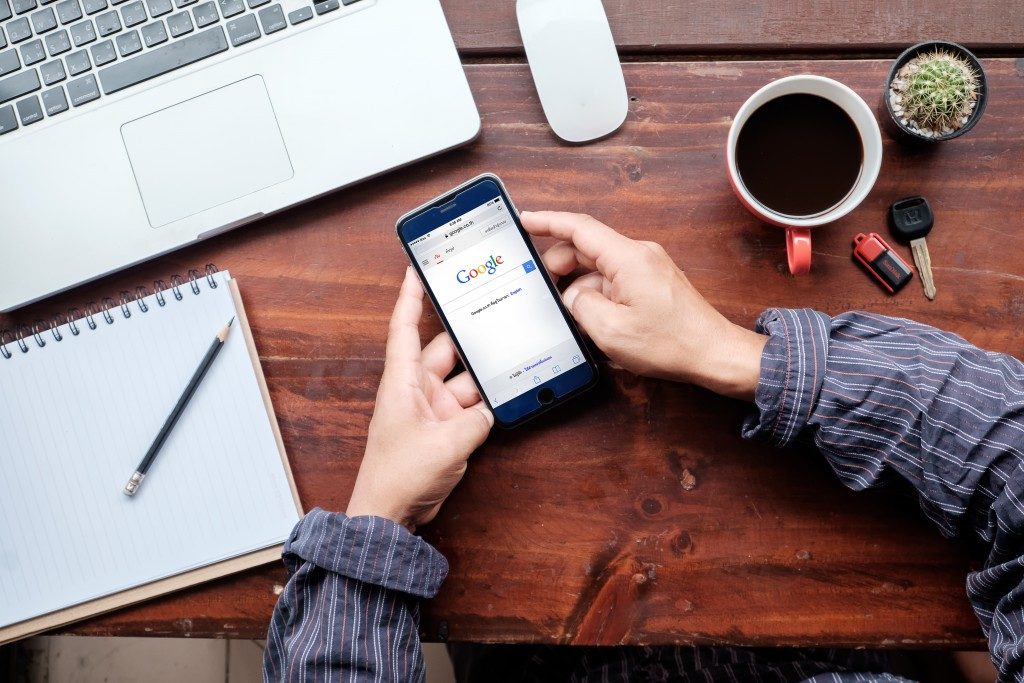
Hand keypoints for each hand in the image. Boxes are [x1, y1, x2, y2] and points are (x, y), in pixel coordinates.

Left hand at [346, 268, 493, 528]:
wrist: (390, 514)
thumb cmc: (398, 476)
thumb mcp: (446, 445)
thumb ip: (475, 422)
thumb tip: (490, 411)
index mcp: (403, 382)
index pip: (404, 327)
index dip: (410, 296)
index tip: (417, 269)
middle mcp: (417, 389)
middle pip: (446, 351)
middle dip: (470, 341)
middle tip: (496, 321)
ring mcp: (432, 409)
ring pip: (464, 381)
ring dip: (483, 381)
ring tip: (511, 366)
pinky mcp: (444, 429)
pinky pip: (469, 408)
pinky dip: (485, 406)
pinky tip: (505, 401)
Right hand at [521, 211, 765, 399]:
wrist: (713, 353)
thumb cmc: (672, 343)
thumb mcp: (611, 330)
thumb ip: (580, 305)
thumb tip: (572, 295)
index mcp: (628, 258)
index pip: (579, 228)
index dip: (547, 221)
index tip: (525, 219)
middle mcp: (639, 255)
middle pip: (585, 248)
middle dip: (558, 266)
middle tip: (540, 289)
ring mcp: (646, 267)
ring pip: (598, 267)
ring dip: (579, 286)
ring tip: (569, 314)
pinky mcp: (651, 282)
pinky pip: (613, 280)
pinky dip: (596, 294)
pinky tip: (591, 319)